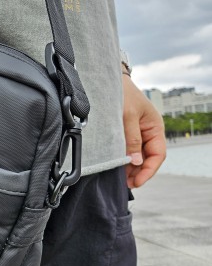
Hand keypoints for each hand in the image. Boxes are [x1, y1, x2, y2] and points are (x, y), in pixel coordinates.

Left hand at [122, 73, 166, 188]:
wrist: (109, 81)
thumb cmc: (122, 94)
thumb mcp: (128, 116)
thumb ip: (132, 138)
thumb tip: (135, 161)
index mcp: (155, 128)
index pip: (157, 155)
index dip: (148, 170)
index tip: (136, 182)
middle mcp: (148, 133)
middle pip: (147, 159)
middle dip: (138, 173)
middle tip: (124, 184)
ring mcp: (136, 134)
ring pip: (136, 157)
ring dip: (129, 169)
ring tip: (118, 180)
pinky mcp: (124, 135)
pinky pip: (126, 151)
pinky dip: (122, 161)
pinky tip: (115, 168)